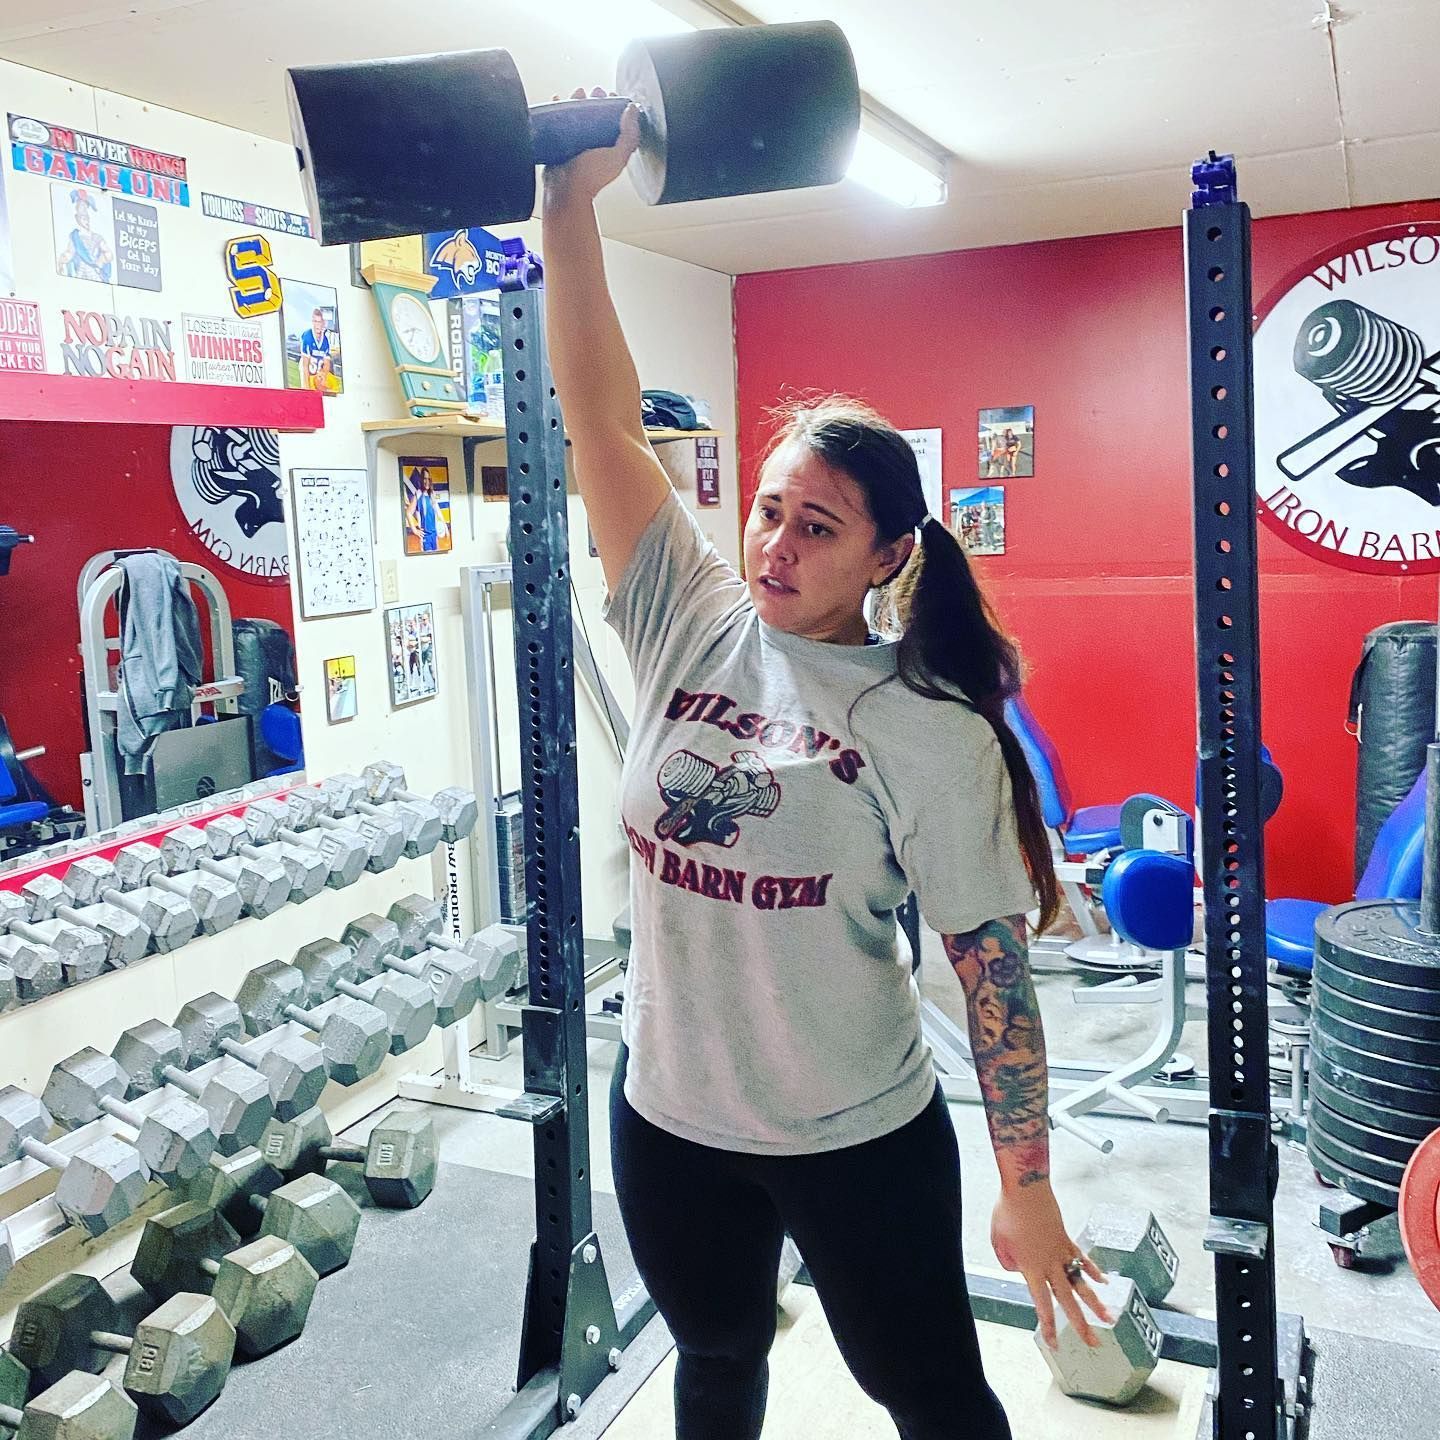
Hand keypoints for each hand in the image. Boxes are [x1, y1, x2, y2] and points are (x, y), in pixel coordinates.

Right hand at [542, 88, 640, 205]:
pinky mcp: (559, 142)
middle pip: (595, 115)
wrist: (565, 190)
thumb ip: (629, 135)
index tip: (611, 95)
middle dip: (595, 100)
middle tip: (594, 92)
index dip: (614, 105)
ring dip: (577, 101)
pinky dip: (558, 109)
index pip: (614, 121)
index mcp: (610, 146)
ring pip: (577, 115)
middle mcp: (593, 143)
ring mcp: (575, 142)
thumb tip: (633, 110)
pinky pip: (558, 121)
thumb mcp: (618, 156)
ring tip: (577, 93)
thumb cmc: (591, 178)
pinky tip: (557, 101)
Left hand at [990, 1182, 1109, 1349]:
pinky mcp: (1067, 1239)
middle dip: (1081, 1324)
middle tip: (1093, 1343)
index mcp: (1031, 1268)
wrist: (1025, 1188)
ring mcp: (1062, 1252)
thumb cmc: (1007, 1212)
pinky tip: (1104, 1282)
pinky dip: (1094, 1271)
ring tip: (1109, 1319)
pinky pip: (1083, 1259)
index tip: (1055, 1344)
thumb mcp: (998, 1241)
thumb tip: (1019, 1269)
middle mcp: (1050, 1264)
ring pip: (1081, 1283)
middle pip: (1068, 1301)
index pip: (1042, 1305)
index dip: (1049, 1326)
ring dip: (1096, 1303)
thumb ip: (1008, 1261)